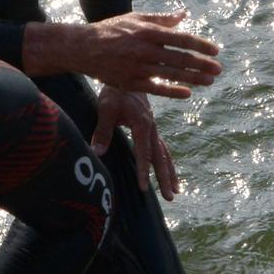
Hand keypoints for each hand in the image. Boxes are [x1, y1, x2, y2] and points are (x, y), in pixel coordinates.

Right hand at [26, 12, 221, 98]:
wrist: (84, 48)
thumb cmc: (112, 30)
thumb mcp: (136, 18)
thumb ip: (161, 19)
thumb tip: (184, 15)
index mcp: (147, 31)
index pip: (181, 38)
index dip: (200, 45)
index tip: (216, 51)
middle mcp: (144, 49)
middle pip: (180, 58)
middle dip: (202, 65)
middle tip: (218, 69)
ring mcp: (137, 67)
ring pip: (171, 74)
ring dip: (193, 78)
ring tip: (209, 81)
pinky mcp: (130, 82)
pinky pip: (156, 88)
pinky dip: (173, 91)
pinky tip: (188, 93)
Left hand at [92, 85, 178, 199]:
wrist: (127, 75)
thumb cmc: (114, 91)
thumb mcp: (106, 108)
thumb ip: (103, 130)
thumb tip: (97, 152)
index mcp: (143, 123)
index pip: (143, 152)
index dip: (144, 171)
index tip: (144, 188)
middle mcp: (152, 128)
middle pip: (160, 157)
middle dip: (165, 178)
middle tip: (170, 197)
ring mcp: (154, 129)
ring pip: (164, 155)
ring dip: (170, 174)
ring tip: (175, 192)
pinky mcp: (151, 129)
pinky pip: (162, 149)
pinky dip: (167, 163)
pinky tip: (169, 174)